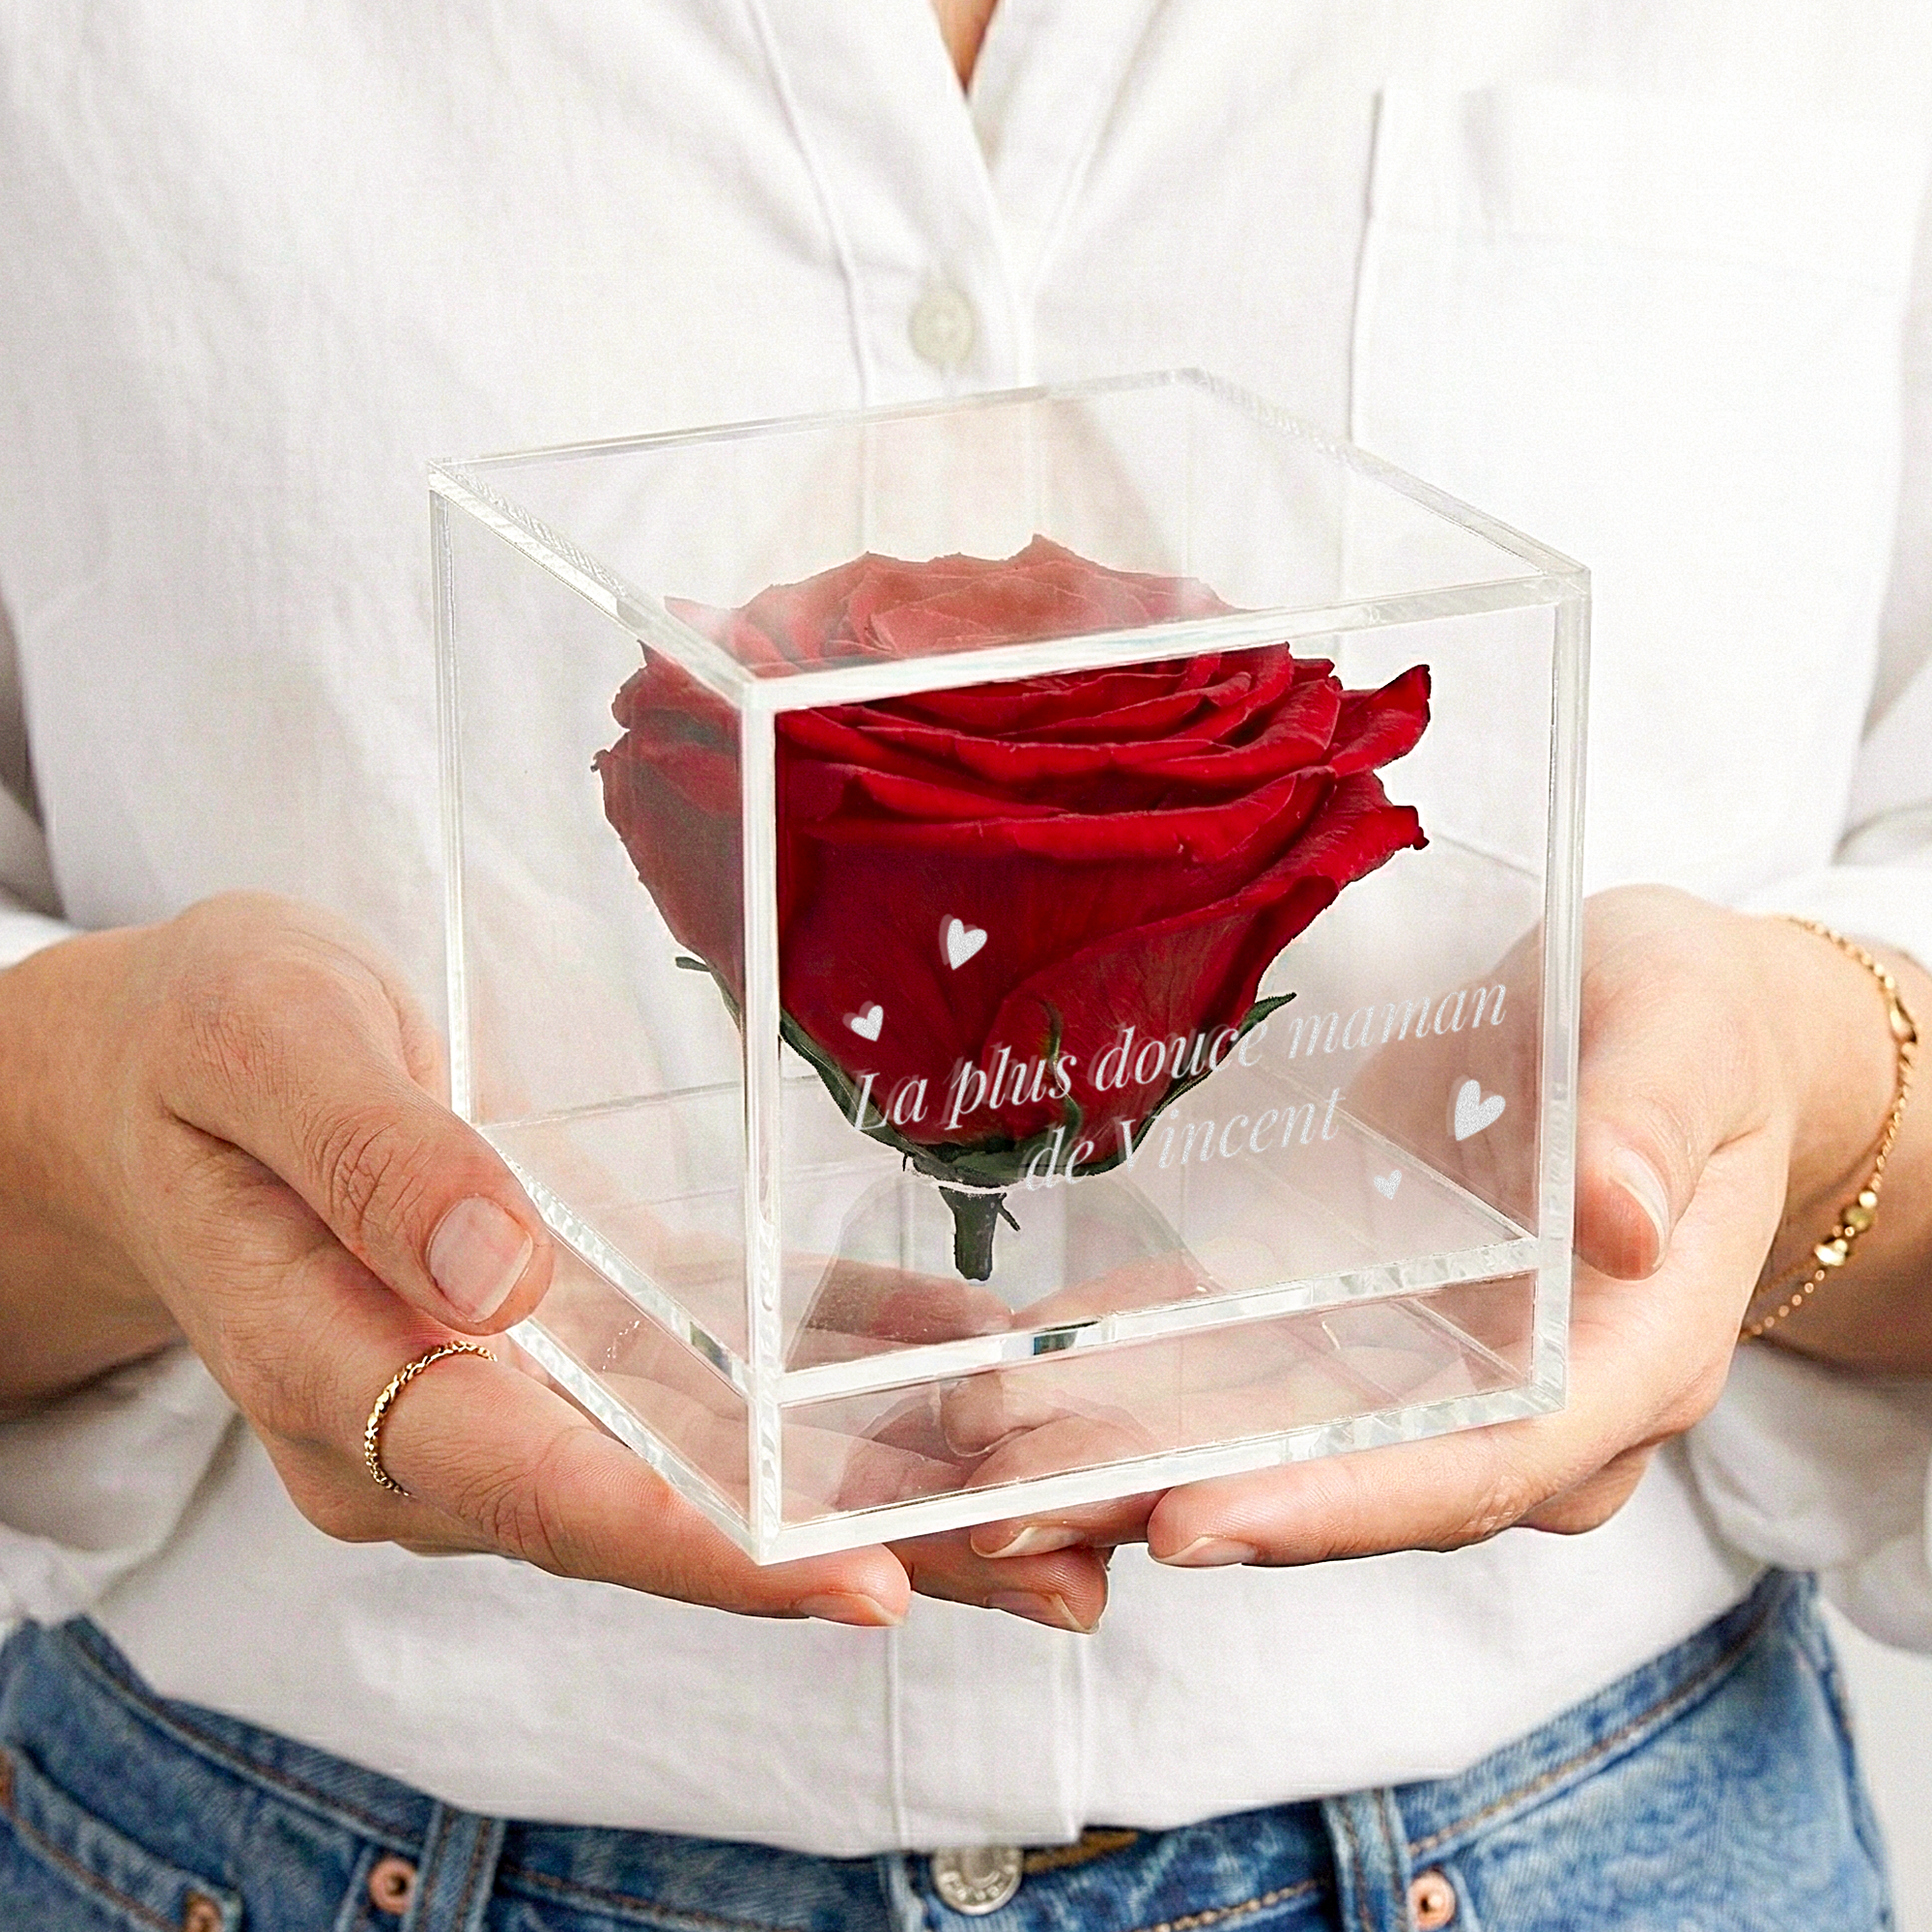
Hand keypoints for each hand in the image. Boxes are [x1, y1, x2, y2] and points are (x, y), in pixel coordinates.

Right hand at [0, 892, 1105, 1630]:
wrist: (173, 1074)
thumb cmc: (201, 1048)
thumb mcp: (263, 1049)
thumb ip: (367, 1157)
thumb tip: (495, 1280)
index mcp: (338, 1380)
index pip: (537, 1490)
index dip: (701, 1545)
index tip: (853, 1580)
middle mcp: (438, 1426)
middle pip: (661, 1509)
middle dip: (852, 1543)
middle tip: (1053, 1566)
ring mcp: (511, 1393)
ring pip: (709, 1460)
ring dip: (879, 1481)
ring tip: (1064, 1505)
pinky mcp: (570, 1334)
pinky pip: (717, 1371)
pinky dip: (839, 1371)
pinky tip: (966, 1359)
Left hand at [957, 884, 1931, 1568]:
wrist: (1667, 1036)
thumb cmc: (1689, 1029)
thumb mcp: (1682, 1039)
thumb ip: (1647, 1126)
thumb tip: (1617, 1218)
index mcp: (1625, 1364)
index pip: (1476, 1470)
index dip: (1332, 1507)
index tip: (1190, 1524)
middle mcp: (1524, 1407)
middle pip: (1348, 1487)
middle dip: (1183, 1500)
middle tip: (1019, 1512)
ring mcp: (1437, 1377)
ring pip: (1279, 1442)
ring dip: (1136, 1454)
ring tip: (988, 1455)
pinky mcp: (1369, 1328)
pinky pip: (1250, 1368)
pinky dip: (1147, 1373)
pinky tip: (1035, 1363)